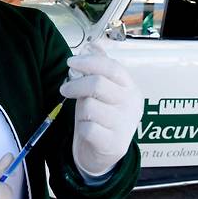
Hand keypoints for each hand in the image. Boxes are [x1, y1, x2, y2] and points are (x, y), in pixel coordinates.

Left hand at [60, 43, 142, 176]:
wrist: (105, 154)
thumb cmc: (103, 117)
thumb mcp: (104, 90)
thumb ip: (101, 67)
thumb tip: (93, 44)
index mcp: (131, 89)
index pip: (112, 67)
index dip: (89, 62)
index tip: (71, 62)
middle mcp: (132, 105)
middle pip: (98, 84)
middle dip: (76, 84)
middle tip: (65, 89)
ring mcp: (125, 125)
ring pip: (90, 106)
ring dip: (80, 110)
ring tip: (84, 115)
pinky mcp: (114, 144)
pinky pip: (87, 128)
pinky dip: (82, 128)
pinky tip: (87, 130)